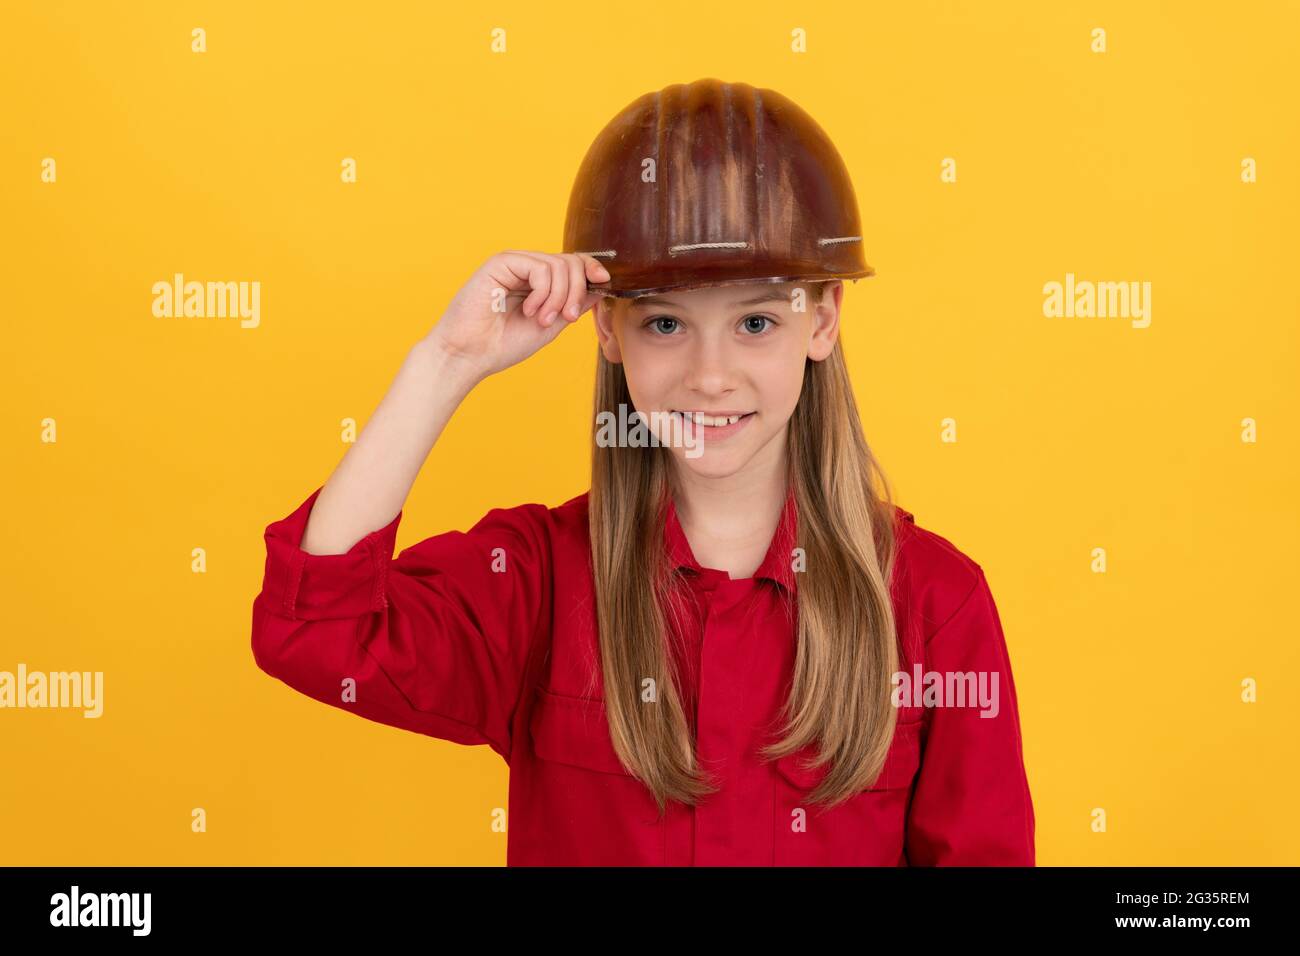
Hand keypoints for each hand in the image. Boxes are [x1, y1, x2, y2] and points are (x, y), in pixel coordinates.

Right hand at [424, 251, 609, 380]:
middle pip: (570, 262)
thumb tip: (599, 286)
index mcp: (537, 282)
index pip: (572, 264)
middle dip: (576, 291)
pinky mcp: (501, 263)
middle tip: (565, 317)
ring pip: (558, 264)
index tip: (604, 283)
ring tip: (542, 319)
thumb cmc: (503, 345)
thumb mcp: (550, 325)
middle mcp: (526, 269)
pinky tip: (530, 310)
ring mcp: (514, 264)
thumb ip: (572, 305)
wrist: (469, 355)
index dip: (591, 269)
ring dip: (558, 297)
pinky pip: (539, 267)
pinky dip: (543, 292)